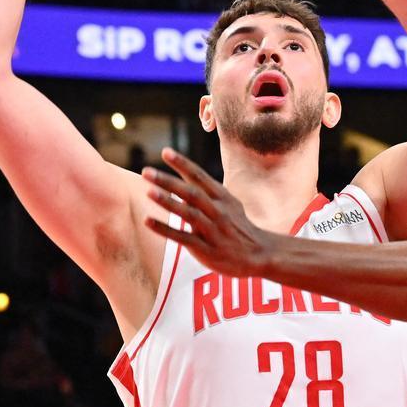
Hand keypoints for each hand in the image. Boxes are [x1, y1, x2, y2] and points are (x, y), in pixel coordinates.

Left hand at [142, 149, 278, 275]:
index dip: (183, 164)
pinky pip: (183, 237)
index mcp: (222, 197)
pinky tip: (148, 221)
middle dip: (168, 181)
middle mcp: (218, 211)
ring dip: (168, 202)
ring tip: (148, 192)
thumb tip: (188, 174)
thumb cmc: (239, 227)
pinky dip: (165, 229)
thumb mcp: (229, 204)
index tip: (165, 152)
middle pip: (191, 192)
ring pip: (189, 213)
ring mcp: (213, 230)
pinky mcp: (207, 249)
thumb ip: (209, 191)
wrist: (260, 254)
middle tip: (146, 171)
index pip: (200, 176)